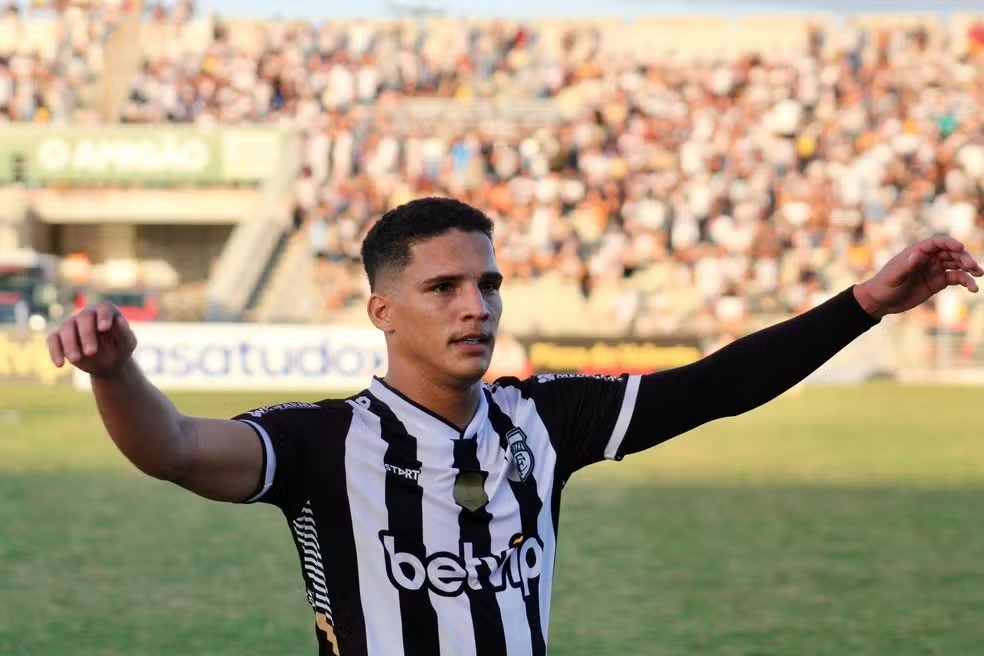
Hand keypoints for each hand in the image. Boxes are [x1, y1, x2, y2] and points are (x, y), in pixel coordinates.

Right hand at [47, 302, 137, 376]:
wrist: (109, 363)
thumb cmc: (121, 349)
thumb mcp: (127, 344)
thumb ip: (125, 333)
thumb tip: (119, 320)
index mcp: (107, 312)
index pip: (104, 307)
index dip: (103, 316)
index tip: (104, 329)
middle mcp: (88, 314)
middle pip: (84, 317)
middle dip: (86, 334)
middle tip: (91, 352)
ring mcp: (73, 324)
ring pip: (66, 327)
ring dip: (70, 343)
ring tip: (76, 359)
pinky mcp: (60, 336)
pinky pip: (52, 339)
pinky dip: (55, 351)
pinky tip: (60, 364)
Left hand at [854, 237, 982, 318]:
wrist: (881, 301)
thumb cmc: (883, 286)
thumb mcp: (893, 276)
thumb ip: (906, 265)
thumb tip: (919, 253)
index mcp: (917, 252)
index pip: (937, 243)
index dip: (950, 243)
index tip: (961, 248)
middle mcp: (928, 259)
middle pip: (951, 253)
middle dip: (964, 257)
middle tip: (972, 267)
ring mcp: (935, 270)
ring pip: (957, 265)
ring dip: (969, 268)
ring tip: (979, 275)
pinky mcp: (938, 282)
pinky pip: (956, 279)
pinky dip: (966, 282)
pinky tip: (973, 288)